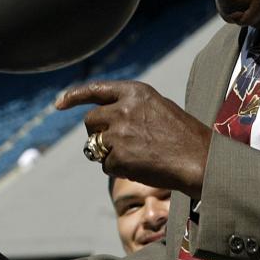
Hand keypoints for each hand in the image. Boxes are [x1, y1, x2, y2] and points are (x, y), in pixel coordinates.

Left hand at [57, 80, 212, 198]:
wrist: (201, 161)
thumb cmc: (184, 136)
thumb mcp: (157, 107)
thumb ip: (130, 107)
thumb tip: (104, 116)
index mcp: (134, 91)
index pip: (94, 90)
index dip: (73, 96)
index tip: (58, 104)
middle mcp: (122, 108)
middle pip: (90, 122)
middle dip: (98, 134)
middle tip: (117, 144)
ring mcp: (119, 132)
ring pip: (95, 146)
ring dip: (109, 154)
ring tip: (137, 156)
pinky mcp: (119, 156)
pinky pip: (106, 166)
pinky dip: (118, 170)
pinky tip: (140, 167)